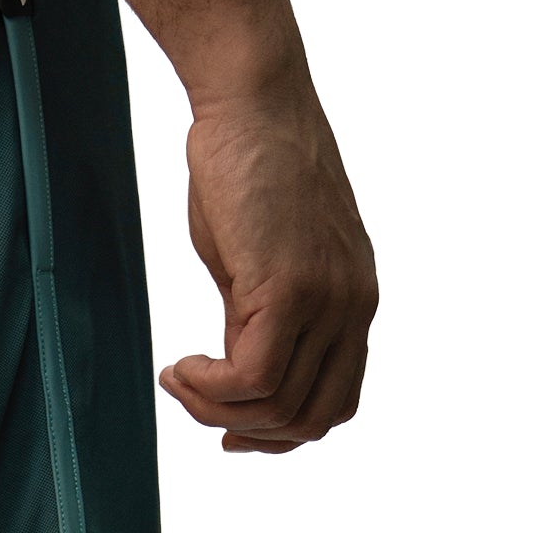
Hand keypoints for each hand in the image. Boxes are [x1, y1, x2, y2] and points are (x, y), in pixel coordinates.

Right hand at [158, 91, 376, 453]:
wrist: (253, 100)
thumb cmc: (248, 165)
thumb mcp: (261, 260)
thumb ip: (260, 319)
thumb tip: (239, 376)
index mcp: (353, 302)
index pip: (334, 403)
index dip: (279, 433)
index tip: (227, 427)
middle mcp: (353, 307)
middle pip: (310, 419)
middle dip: (244, 430)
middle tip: (193, 399)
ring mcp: (328, 300)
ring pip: (278, 406)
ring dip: (215, 408)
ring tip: (178, 378)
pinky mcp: (292, 288)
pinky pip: (254, 378)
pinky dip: (208, 387)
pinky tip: (179, 366)